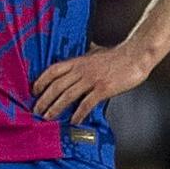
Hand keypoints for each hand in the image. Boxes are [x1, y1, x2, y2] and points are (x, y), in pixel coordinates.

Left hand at [32, 42, 154, 124]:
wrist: (135, 56)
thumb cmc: (117, 54)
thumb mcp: (96, 50)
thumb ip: (88, 52)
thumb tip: (86, 47)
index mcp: (78, 61)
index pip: (53, 70)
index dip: (41, 80)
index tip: (34, 90)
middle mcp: (81, 70)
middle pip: (57, 85)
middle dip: (44, 99)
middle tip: (36, 110)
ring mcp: (92, 79)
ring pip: (68, 95)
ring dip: (55, 107)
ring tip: (48, 117)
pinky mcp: (103, 89)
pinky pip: (87, 103)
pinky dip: (78, 113)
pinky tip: (73, 121)